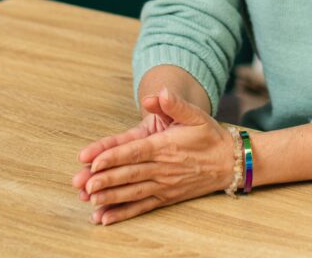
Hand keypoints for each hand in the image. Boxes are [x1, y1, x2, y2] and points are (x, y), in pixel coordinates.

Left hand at [72, 87, 234, 225]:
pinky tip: (105, 218)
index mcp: (166, 146)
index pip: (135, 152)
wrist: (229, 162)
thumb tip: (158, 93)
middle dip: (104, 179)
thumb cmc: (210, 135)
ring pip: (132, 193)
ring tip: (88, 199)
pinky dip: (123, 214)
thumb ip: (174, 104)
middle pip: (129, 174)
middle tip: (82, 184)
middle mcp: (163, 168)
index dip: (114, 157)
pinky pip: (141, 207)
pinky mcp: (166, 197)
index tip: (94, 161)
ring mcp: (164, 186)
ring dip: (109, 197)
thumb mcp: (196, 114)